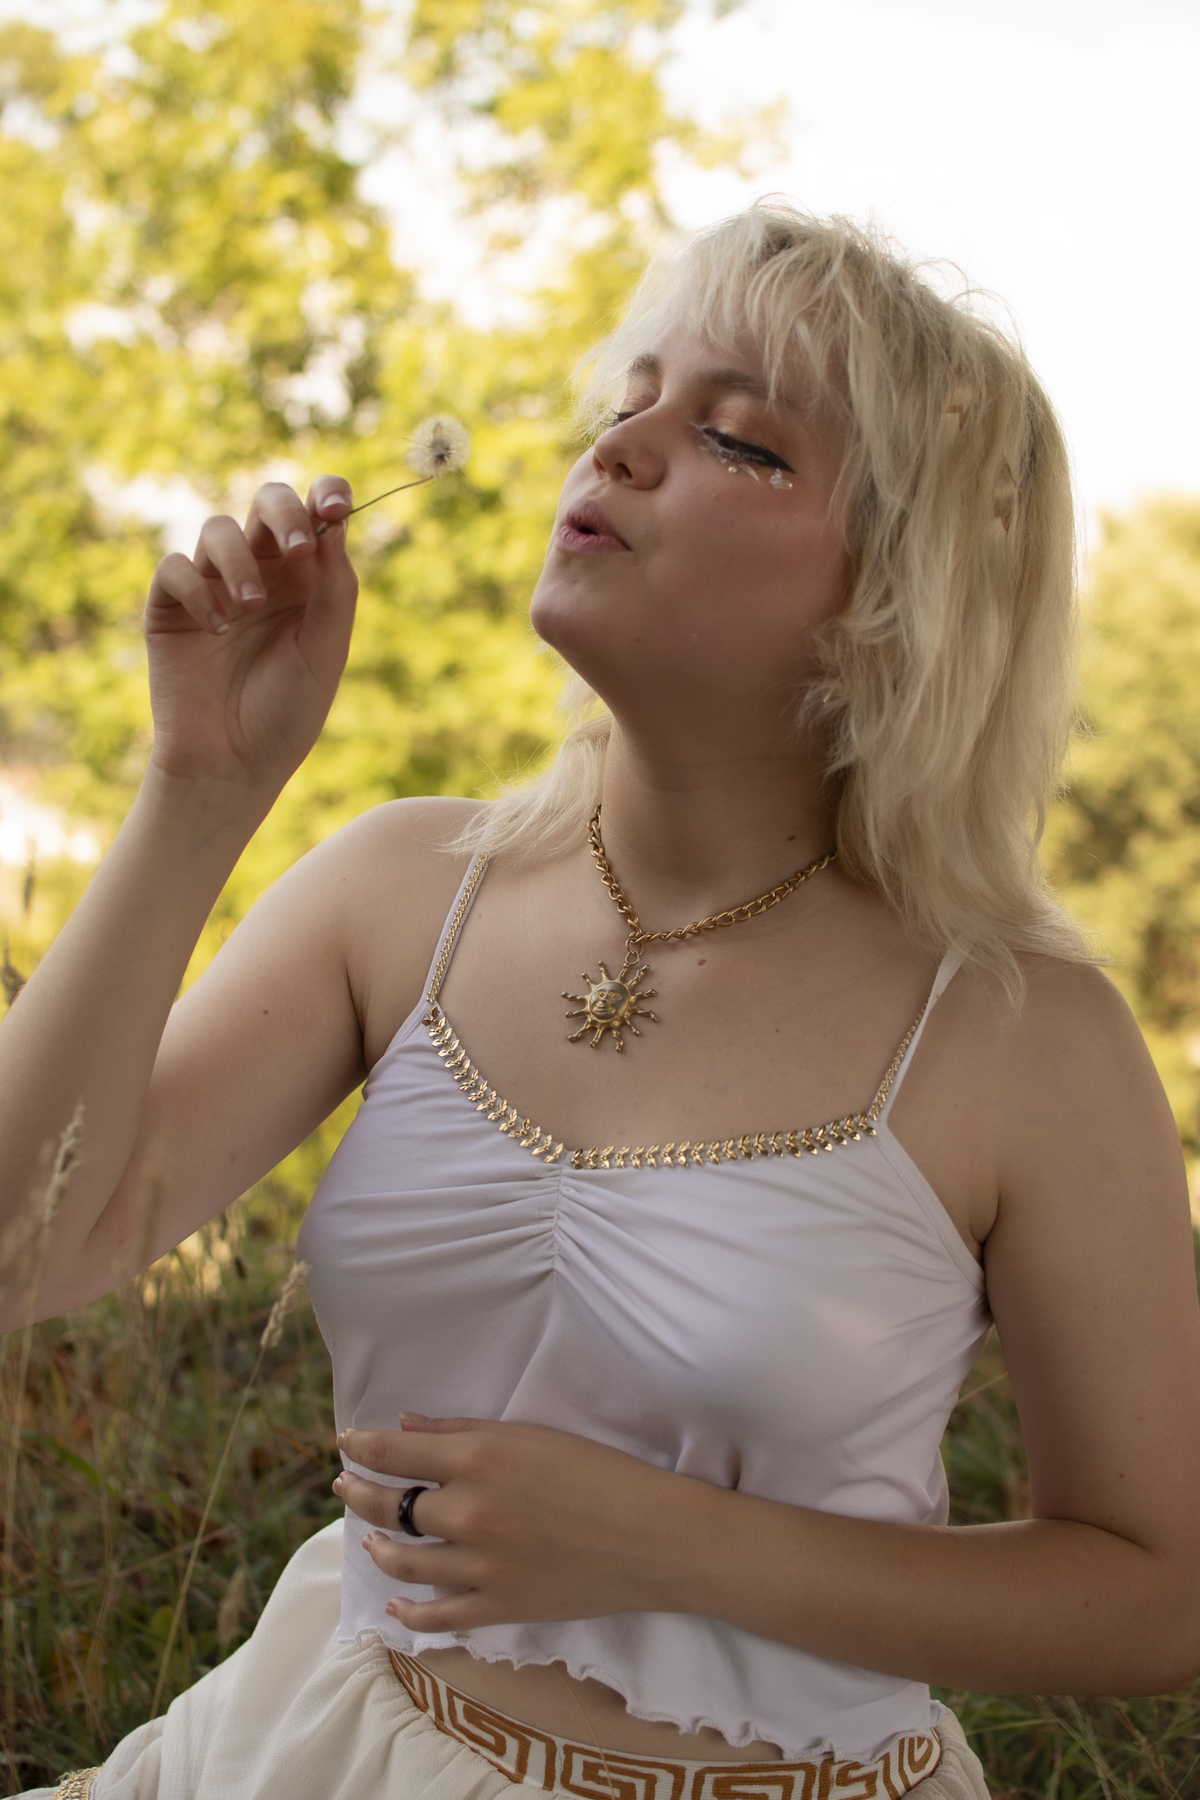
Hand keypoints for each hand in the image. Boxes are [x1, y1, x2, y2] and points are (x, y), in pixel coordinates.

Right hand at [144, 478, 357, 793]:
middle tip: (297, 550)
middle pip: (267, 504)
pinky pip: (176, 568)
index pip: (317, 514)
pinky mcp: (171, 605)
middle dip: (283, 514)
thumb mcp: (324, 651)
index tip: (337, 506)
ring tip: (251, 610)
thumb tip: (336, 522)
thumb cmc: (287, 713)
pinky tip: (215, 630)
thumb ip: (335, 588)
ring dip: (239, 564)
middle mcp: (263, 573)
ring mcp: (214, 585)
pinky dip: (197, 590)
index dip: (327, 494)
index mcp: (308, 579)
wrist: (233, 765)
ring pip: (219, 529)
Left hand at [333, 1414, 709, 1632]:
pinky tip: (393, 1602)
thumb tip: (405, 1426)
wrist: (651, 1536)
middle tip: (344, 1485)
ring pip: (402, 1560)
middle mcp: (468, 1512)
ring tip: (365, 1537)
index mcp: (477, 1459)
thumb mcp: (531, 1435)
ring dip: (375, 1546)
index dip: (362, 1447)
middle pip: (389, 1506)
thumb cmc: (598, 1471)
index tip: (346, 1442)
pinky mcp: (497, 1607)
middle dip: (359, 1493)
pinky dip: (408, 1611)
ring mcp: (479, 1565)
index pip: (395, 1453)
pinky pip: (435, 1616)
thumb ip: (462, 1430)